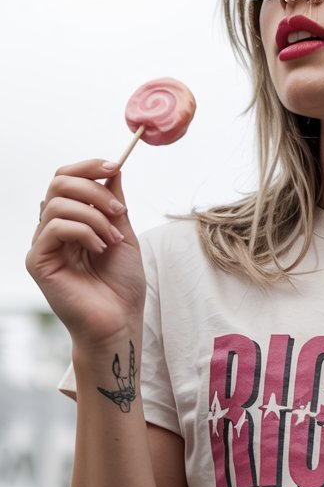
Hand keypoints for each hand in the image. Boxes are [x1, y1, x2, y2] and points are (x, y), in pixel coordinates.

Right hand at [26, 160, 145, 346]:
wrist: (120, 321)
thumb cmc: (122, 285)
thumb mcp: (124, 233)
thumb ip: (114, 202)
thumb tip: (113, 168)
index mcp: (72, 221)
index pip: (66, 179)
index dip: (88, 167)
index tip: (115, 165)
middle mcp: (52, 230)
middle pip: (59, 183)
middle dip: (93, 189)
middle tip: (119, 210)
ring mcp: (43, 245)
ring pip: (57, 204)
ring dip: (94, 216)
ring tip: (114, 239)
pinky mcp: (37, 261)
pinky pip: (54, 227)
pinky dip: (84, 232)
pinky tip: (100, 249)